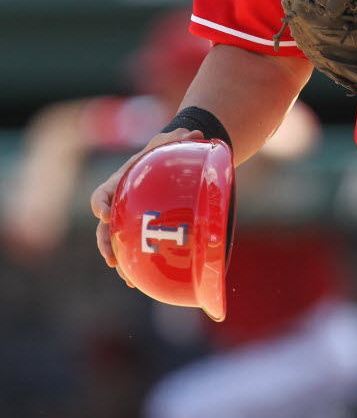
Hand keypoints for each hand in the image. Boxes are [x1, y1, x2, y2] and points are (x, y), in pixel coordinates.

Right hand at [90, 128, 202, 285]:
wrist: (172, 160)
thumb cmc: (167, 150)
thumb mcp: (172, 140)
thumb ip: (180, 138)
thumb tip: (196, 135)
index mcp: (122, 181)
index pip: (102, 193)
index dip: (99, 204)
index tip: (103, 214)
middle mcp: (121, 203)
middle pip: (104, 226)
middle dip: (105, 242)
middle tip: (111, 258)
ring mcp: (129, 218)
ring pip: (117, 242)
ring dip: (119, 259)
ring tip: (126, 276)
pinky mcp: (142, 229)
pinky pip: (134, 248)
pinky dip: (136, 265)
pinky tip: (142, 282)